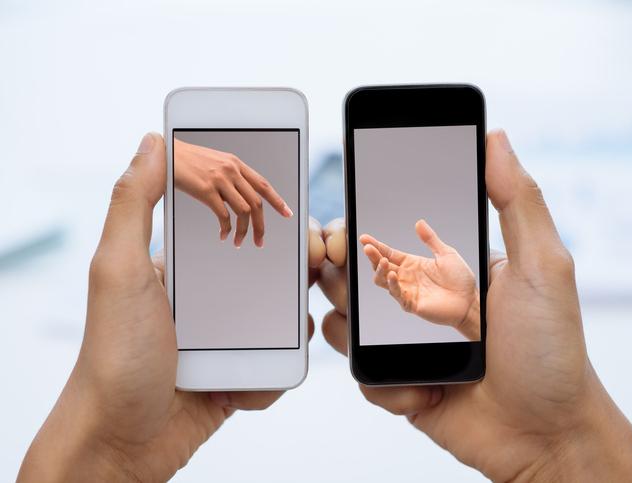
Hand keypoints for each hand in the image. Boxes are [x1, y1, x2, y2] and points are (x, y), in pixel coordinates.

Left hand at [17, 133, 321, 482]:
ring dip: (289, 330)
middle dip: (293, 276)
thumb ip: (134, 202)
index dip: (267, 218)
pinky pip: (273, 368)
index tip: (294, 218)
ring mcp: (222, 340)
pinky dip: (271, 376)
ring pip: (280, 321)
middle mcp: (205, 300)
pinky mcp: (234, 376)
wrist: (120, 444)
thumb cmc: (114, 356)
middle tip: (311, 276)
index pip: (233, 228)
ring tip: (287, 334)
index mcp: (181, 268)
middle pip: (268, 273)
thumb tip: (152, 141)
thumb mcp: (118, 269)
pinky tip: (245, 384)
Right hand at [174, 138, 292, 247]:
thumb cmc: (185, 160)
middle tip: (260, 240)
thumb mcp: (213, 162)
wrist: (163, 153)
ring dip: (244, 231)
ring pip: (243, 211)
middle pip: (256, 203)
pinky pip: (223, 215)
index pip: (263, 184)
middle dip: (261, 225)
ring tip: (239, 242)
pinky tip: (223, 235)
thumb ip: (228, 175)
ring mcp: (219, 180)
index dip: (277, 201)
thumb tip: (238, 194)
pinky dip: (226, 229)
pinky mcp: (205, 190)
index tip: (287, 213)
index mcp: (235, 163)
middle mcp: (231, 170)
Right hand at [320, 130, 631, 481]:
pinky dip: (382, 381)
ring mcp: (403, 345)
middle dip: (334, 268)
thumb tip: (496, 136)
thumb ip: (517, 201)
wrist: (545, 435)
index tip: (345, 230)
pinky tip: (422, 388)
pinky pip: (360, 374)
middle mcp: (418, 304)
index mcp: (444, 272)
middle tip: (338, 270)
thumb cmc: (551, 350)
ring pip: (341, 319)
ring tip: (374, 332)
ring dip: (348, 323)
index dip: (356, 229)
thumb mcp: (544, 267)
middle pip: (349, 274)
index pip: (386, 239)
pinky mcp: (396, 385)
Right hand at [360, 220, 479, 339]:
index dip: (376, 246)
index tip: (364, 238)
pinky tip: (393, 275)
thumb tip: (419, 223)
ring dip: (380, 270)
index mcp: (412, 264)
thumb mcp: (446, 254)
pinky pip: (396, 294)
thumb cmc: (460, 280)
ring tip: (383, 261)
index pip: (389, 253)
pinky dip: (392, 284)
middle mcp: (406, 276)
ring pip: (383, 280)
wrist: (470, 300)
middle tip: (368, 248)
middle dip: (373, 256)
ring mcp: (407, 290)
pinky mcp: (411, 303)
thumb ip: (430, 239)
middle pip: (382, 265)